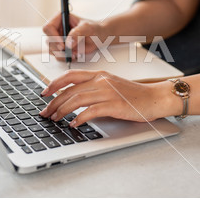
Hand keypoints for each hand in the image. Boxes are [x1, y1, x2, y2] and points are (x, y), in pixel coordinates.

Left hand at [39, 70, 175, 126]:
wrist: (155, 98)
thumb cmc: (134, 95)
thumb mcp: (111, 85)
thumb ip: (94, 89)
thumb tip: (73, 100)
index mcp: (99, 75)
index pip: (70, 75)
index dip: (54, 83)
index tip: (44, 93)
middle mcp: (101, 81)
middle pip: (70, 90)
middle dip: (53, 102)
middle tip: (45, 112)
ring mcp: (108, 92)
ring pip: (77, 99)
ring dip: (62, 110)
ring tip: (55, 119)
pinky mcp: (114, 105)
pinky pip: (90, 111)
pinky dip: (79, 118)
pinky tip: (73, 124)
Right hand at [42, 13, 105, 60]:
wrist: (99, 36)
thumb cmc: (94, 28)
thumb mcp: (87, 28)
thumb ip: (77, 33)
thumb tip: (68, 44)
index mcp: (61, 18)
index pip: (48, 27)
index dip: (53, 37)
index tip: (62, 45)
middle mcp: (57, 28)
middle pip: (48, 40)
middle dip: (59, 48)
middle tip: (71, 52)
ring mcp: (58, 39)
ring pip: (51, 49)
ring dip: (63, 54)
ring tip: (75, 54)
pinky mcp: (61, 47)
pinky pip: (57, 55)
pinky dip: (65, 58)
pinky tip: (75, 56)